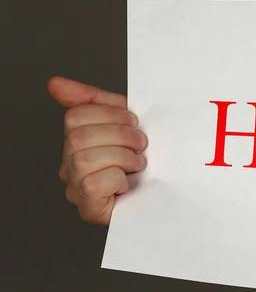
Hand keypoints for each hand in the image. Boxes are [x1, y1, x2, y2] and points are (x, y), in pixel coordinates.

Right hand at [48, 76, 147, 225]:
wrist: (164, 198)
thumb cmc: (144, 162)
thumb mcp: (125, 124)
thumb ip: (96, 101)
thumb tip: (55, 83)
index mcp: (77, 141)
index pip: (75, 115)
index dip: (110, 114)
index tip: (133, 122)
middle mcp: (69, 165)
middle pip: (78, 137)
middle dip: (120, 136)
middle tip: (140, 145)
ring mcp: (75, 188)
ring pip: (84, 160)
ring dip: (121, 158)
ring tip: (137, 164)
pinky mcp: (87, 208)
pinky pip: (91, 184)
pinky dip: (117, 180)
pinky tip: (126, 184)